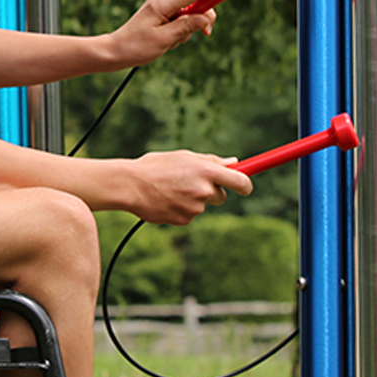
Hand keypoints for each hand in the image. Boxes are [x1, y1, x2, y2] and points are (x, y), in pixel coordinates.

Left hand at [106, 0, 225, 67]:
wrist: (116, 50)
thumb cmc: (137, 46)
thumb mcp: (165, 39)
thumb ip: (187, 27)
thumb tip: (206, 17)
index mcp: (163, 3)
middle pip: (194, 2)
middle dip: (201, 18)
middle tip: (206, 34)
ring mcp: (161, 4)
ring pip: (188, 12)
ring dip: (187, 29)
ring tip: (172, 42)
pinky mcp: (161, 11)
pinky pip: (180, 17)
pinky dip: (180, 29)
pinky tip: (169, 40)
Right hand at [126, 150, 253, 225]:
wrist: (130, 185)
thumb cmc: (156, 166)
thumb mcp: (184, 157)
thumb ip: (211, 161)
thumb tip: (234, 163)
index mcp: (206, 171)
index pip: (239, 181)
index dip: (246, 185)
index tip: (246, 187)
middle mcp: (204, 190)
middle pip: (221, 197)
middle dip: (212, 192)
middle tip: (191, 182)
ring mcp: (194, 208)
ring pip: (202, 206)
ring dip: (192, 199)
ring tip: (170, 189)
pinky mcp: (184, 220)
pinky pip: (189, 215)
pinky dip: (181, 209)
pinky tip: (166, 200)